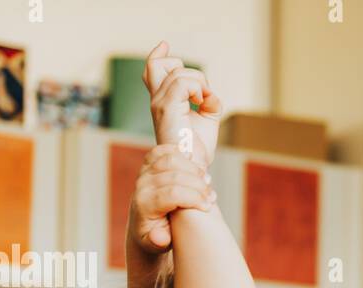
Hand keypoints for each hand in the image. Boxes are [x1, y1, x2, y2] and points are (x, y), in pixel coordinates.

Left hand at [128, 144, 214, 254]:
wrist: (144, 225)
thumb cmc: (156, 235)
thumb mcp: (156, 244)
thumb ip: (158, 241)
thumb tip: (160, 238)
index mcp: (145, 204)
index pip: (173, 193)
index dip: (194, 197)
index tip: (208, 206)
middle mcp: (142, 185)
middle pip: (175, 175)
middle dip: (199, 184)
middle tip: (212, 196)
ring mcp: (145, 171)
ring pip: (172, 159)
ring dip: (194, 168)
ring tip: (207, 181)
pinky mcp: (149, 162)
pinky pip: (166, 149)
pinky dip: (183, 153)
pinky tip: (195, 167)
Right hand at [144, 41, 220, 168]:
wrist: (192, 167)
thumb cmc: (198, 149)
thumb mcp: (207, 118)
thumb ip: (208, 100)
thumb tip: (209, 94)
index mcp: (163, 102)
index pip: (152, 71)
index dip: (158, 55)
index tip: (165, 45)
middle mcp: (156, 101)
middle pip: (159, 64)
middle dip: (190, 72)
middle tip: (203, 96)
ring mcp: (158, 103)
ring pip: (178, 72)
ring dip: (200, 83)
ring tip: (205, 103)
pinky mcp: (165, 108)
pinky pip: (182, 83)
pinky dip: (198, 89)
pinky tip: (202, 103)